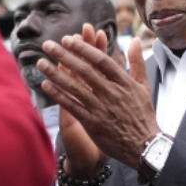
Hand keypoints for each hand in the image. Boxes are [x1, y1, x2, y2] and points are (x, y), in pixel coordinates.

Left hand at [38, 26, 158, 170]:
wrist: (144, 146)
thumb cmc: (143, 115)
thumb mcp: (144, 86)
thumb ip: (137, 62)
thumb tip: (137, 40)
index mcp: (124, 82)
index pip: (101, 60)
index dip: (83, 48)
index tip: (68, 39)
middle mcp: (112, 93)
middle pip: (84, 70)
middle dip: (64, 56)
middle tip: (47, 45)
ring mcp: (101, 108)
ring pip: (75, 87)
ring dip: (56, 74)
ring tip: (41, 63)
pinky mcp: (93, 123)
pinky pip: (72, 106)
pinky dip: (58, 95)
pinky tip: (46, 85)